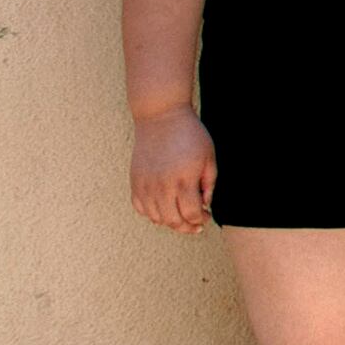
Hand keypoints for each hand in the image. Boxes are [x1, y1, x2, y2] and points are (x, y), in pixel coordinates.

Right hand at [130, 108, 215, 232]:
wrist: (162, 118)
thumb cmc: (190, 136)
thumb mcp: (209, 157)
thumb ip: (209, 184)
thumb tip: (205, 205)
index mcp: (184, 180)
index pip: (191, 214)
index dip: (200, 220)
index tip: (206, 217)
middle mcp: (162, 186)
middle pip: (172, 220)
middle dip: (187, 227)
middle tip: (196, 225)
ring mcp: (145, 185)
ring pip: (155, 218)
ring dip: (170, 222)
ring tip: (181, 217)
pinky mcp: (135, 182)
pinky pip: (140, 208)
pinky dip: (152, 213)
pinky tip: (164, 208)